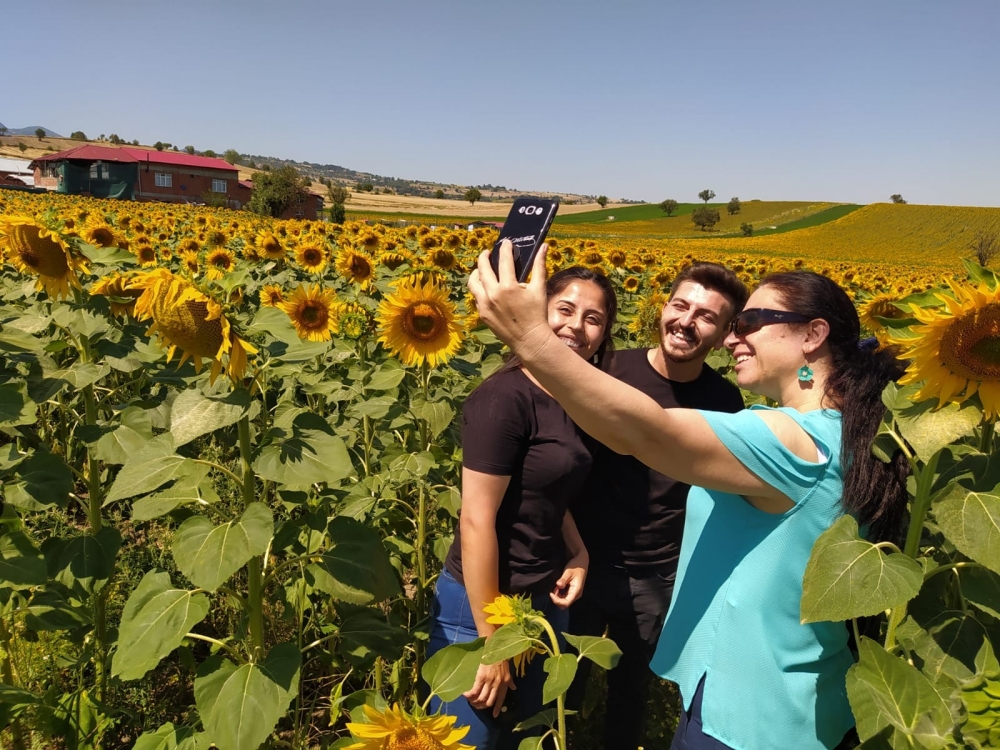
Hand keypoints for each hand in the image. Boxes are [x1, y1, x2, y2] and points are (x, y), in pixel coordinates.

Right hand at [464, 660, 515, 716]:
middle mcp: (497, 684)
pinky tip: (465, 695)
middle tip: (477, 705)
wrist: (494, 648)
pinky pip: (475, 691)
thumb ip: (510, 681)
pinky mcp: (481, 677)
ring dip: (475, 702)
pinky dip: (470, 695)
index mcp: (504, 683)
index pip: (501, 699)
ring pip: (482, 698)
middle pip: (489, 701)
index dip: (497, 708)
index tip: (494, 715)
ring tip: (470, 701)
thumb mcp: (508, 671)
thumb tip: (514, 688)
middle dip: (482, 706)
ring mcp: (489, 681)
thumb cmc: (501, 658)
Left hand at [468, 241, 551, 355]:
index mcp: (509, 286)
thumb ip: (539, 266)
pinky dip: (479, 289)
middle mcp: (493, 294)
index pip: (504, 260)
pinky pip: (476, 297)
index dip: (505, 249)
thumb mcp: (539, 289)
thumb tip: (544, 246)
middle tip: (489, 252)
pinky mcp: (482, 314)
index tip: (506, 243)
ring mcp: (485, 305)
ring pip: (473, 282)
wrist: (529, 339)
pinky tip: (486, 287)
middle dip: (485, 257)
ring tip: (482, 268)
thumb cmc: (537, 314)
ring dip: (476, 272)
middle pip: (482, 268)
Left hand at [550, 553, 587, 608]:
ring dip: (558, 598)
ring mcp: (575, 594)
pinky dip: (560, 595)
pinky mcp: (573, 592)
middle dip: (557, 600)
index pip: (566, 603)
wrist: (581, 563)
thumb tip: (558, 585)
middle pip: (565, 605)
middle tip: (552, 591)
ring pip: (565, 602)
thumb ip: (563, 579)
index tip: (551, 593)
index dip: (557, 601)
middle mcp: (576, 595)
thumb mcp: (568, 571)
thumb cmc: (575, 566)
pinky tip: (558, 588)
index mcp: (576, 591)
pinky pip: (565, 598)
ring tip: (555, 588)